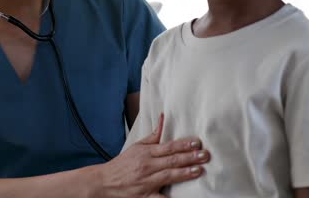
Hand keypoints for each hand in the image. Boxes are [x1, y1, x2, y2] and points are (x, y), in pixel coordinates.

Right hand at [94, 113, 208, 197]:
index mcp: (146, 153)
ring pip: (168, 176)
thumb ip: (154, 135)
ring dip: (184, 173)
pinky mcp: (144, 197)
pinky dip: (168, 197)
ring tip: (198, 170)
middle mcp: (147, 166)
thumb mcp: (137, 146)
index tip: (197, 142)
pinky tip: (183, 196)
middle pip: (171, 161)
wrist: (104, 182)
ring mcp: (146, 182)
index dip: (183, 144)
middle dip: (189, 158)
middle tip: (204, 155)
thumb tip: (164, 118)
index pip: (168, 147)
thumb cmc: (123, 164)